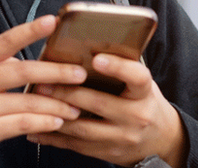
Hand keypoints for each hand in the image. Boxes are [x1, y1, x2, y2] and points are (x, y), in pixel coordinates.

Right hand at [0, 15, 87, 162]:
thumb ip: (4, 64)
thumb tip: (42, 59)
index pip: (5, 42)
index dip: (29, 31)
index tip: (52, 22)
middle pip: (21, 72)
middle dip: (55, 72)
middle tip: (80, 73)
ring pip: (26, 102)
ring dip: (56, 104)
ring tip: (75, 105)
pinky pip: (21, 124)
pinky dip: (43, 122)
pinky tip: (57, 121)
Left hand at [26, 54, 186, 167]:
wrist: (160, 140)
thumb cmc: (144, 102)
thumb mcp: (142, 83)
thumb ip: (122, 68)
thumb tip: (89, 44)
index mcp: (145, 93)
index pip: (136, 77)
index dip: (117, 67)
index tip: (97, 58)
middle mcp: (136, 116)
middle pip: (99, 103)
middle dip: (68, 92)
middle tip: (44, 81)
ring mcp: (121, 137)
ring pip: (83, 128)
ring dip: (56, 115)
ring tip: (36, 101)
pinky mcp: (107, 153)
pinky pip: (76, 146)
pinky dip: (54, 137)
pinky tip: (37, 128)